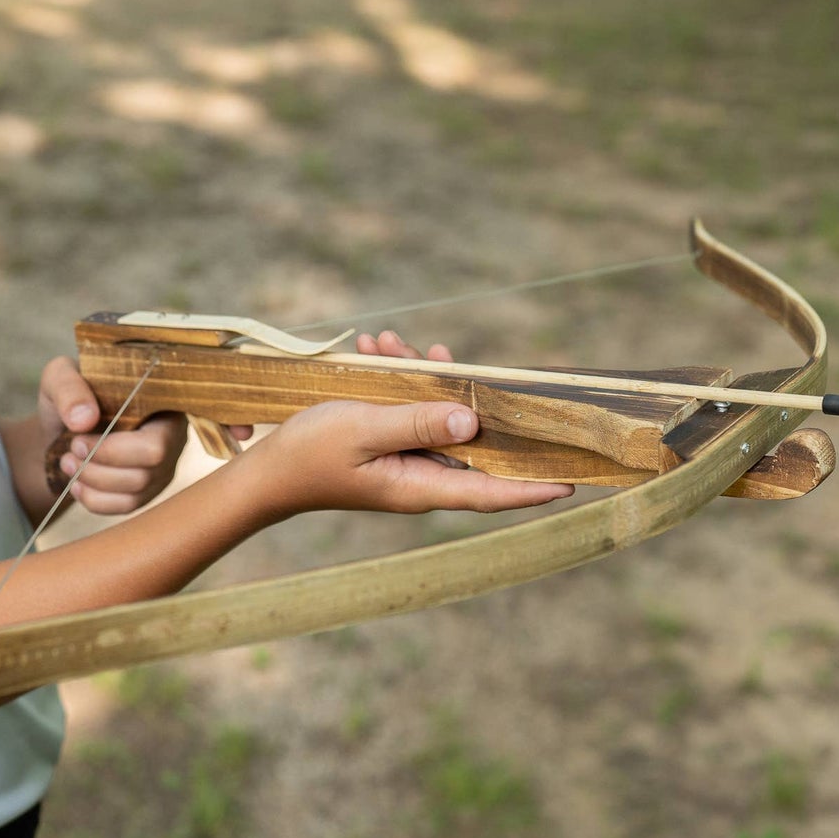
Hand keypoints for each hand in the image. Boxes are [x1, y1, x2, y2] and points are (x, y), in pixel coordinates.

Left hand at [36, 356, 189, 515]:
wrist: (63, 426)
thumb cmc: (69, 396)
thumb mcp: (58, 377)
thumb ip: (69, 389)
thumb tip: (85, 419)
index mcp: (161, 400)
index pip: (158, 437)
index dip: (117, 447)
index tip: (77, 438)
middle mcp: (172, 434)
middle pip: (152, 466)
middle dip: (103, 465)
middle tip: (71, 451)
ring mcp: (163, 464)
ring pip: (138, 489)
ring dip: (95, 482)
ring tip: (67, 463)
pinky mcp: (149, 488)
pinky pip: (129, 506)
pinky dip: (96, 500)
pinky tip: (76, 485)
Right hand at [249, 328, 574, 519]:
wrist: (264, 471)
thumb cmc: (309, 455)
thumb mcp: (363, 430)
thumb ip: (418, 423)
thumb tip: (473, 422)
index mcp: (421, 486)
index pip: (491, 492)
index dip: (533, 487)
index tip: (573, 480)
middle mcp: (420, 477)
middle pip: (470, 444)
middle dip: (467, 398)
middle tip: (455, 361)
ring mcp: (403, 462)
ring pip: (436, 417)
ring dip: (419, 378)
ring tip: (390, 344)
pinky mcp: (386, 447)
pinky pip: (408, 411)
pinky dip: (397, 381)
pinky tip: (376, 351)